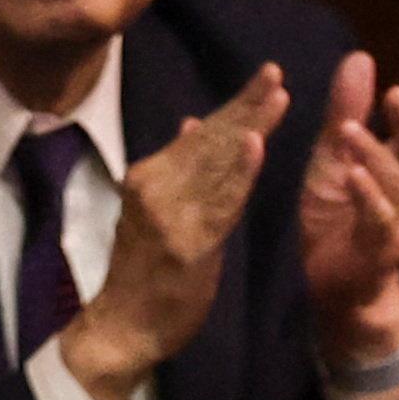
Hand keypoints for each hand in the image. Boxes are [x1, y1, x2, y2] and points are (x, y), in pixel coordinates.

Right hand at [49, 66, 286, 399]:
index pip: (200, 134)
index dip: (234, 105)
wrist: (122, 328)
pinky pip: (220, 203)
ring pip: (216, 164)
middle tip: (276, 72)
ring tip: (276, 96)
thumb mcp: (154, 212)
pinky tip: (255, 145)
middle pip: (209, 139)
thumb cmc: (144, 273)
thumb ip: (178, 170)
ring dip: (248, 126)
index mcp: (150, 176)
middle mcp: (155, 186)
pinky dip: (239, 173)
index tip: (266, 78)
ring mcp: (170, 214)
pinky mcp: (188, 244)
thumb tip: (194, 123)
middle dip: (246, 105)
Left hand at [293, 51, 398, 370]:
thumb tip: (361, 58)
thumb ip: (348, 111)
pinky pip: (377, 218)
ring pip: (396, 183)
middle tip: (397, 94)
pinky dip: (366, 196)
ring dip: (374, 154)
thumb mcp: (335, 157)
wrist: (332, 284)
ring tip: (349, 129)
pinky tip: (353, 175)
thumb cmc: (337, 215)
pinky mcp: (379, 247)